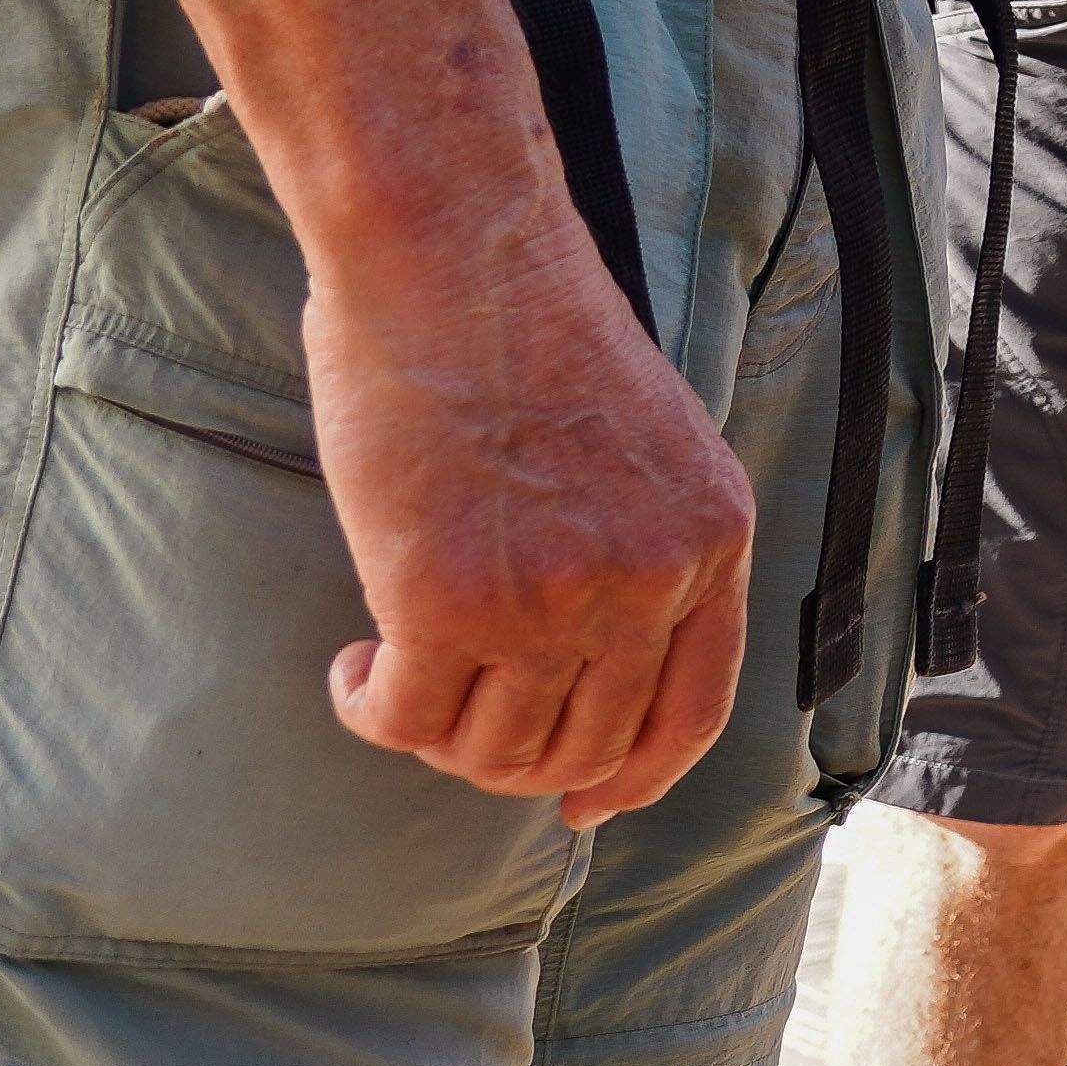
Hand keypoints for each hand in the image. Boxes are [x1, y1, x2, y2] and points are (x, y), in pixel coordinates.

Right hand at [309, 220, 756, 826]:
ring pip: (491, 749)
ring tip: (397, 675)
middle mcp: (649, 581)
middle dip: (509, 759)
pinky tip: (355, 669)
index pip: (691, 713)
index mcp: (710, 539)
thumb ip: (641, 545)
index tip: (584, 809)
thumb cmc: (528, 330)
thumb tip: (588, 660)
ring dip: (434, 736)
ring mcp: (554, 600)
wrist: (456, 256)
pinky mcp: (448, 604)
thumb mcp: (645, 443)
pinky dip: (372, 712)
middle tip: (448, 718)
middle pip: (582, 745)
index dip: (633, 779)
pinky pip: (406, 722)